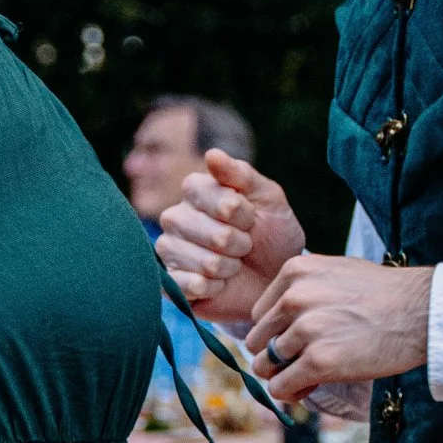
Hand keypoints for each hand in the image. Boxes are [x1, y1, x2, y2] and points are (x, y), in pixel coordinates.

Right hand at [157, 148, 304, 317]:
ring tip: (233, 265)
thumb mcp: (268, 198)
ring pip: (206, 263)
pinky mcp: (170, 284)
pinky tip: (221, 284)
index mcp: (195, 190)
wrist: (273, 279)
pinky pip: (193, 286)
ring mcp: (170, 250)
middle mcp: (175, 217)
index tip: (251, 217)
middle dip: (240, 244)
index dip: (242, 213)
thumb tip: (211, 154)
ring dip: (230, 268)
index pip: (217, 199)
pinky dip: (217, 288)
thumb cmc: (271, 234)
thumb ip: (241, 174)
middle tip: (244, 246)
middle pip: (214, 234)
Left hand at [245, 253, 435, 403]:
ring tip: (313, 373)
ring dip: (286, 375)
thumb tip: (277, 322)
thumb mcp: (335, 273)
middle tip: (304, 361)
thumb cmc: (384, 294)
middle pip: (257, 341)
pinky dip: (290, 392)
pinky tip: (310, 386)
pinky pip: (280, 387)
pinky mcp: (319, 362)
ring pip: (265, 366)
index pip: (260, 314)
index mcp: (294, 272)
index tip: (301, 341)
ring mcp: (306, 330)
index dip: (277, 333)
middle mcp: (294, 298)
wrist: (422, 311)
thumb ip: (302, 291)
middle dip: (276, 356)